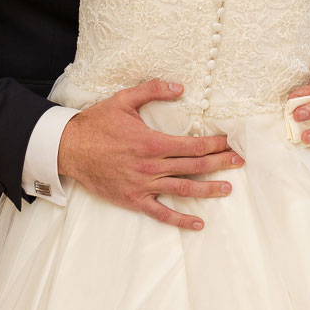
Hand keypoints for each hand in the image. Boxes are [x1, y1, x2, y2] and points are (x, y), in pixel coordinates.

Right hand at [58, 79, 243, 229]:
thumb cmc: (96, 123)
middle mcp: (151, 166)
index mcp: (151, 142)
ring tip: (228, 188)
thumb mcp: (123, 99)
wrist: (70, 149)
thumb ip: (152, 90)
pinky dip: (180, 219)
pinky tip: (198, 223)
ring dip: (208, 189)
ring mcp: (143, 185)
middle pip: (194, 166)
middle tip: (240, 160)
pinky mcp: (134, 199)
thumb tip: (180, 86)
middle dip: (219, 163)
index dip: (214, 144)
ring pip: (183, 189)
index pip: (192, 145)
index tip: (229, 141)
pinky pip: (161, 212)